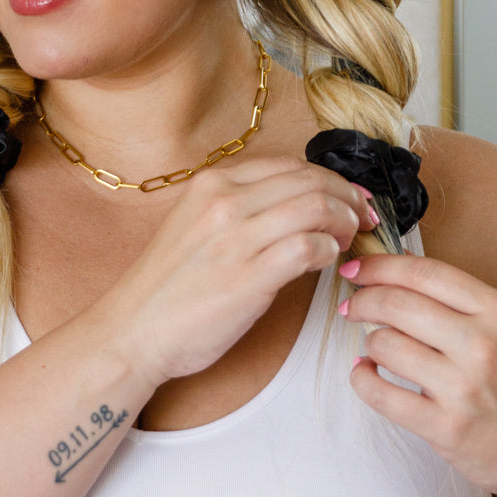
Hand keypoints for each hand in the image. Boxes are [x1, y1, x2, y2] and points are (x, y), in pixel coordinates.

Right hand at [101, 156, 379, 385]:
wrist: (132, 331)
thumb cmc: (167, 288)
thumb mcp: (196, 226)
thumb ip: (240, 211)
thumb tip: (296, 209)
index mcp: (211, 185)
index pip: (289, 165)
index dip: (330, 179)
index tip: (349, 197)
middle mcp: (224, 202)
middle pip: (310, 181)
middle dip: (348, 197)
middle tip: (364, 217)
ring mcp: (235, 238)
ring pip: (316, 208)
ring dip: (345, 222)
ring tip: (351, 239)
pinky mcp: (248, 277)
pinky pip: (309, 248)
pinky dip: (330, 250)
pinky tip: (329, 261)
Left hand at [342, 252, 496, 496]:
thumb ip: (460, 301)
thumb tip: (395, 269)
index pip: (425, 273)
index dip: (379, 266)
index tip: (354, 269)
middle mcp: (483, 344)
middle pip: (397, 304)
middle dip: (363, 300)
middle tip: (352, 307)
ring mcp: (464, 387)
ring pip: (384, 344)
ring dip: (369, 342)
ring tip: (375, 348)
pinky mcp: (446, 427)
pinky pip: (380, 393)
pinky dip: (362, 378)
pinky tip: (366, 373)